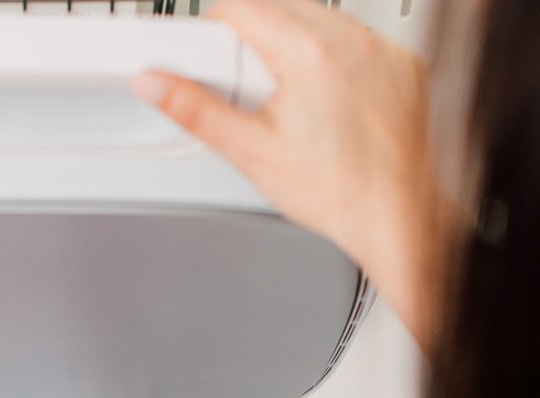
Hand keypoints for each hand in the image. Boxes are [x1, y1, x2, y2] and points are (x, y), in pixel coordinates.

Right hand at [133, 0, 443, 348]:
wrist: (394, 219)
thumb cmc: (335, 195)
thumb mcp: (251, 154)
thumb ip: (195, 111)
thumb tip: (153, 84)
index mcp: (306, 53)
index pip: (242, 8)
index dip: (214, 32)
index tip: (206, 57)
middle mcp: (349, 40)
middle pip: (280, 9)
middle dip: (256, 43)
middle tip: (251, 94)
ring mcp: (381, 49)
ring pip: (321, 21)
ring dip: (297, 49)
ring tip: (295, 108)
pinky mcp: (402, 64)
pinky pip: (359, 42)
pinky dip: (338, 63)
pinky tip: (332, 107)